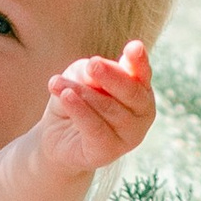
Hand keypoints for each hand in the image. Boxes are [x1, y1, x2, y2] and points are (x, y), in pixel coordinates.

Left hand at [39, 41, 153, 182]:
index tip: (133, 47)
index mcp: (141, 90)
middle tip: (91, 64)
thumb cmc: (76, 100)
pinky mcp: (109, 152)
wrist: (57, 138)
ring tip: (58, 83)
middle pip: (131, 91)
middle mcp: (142, 114)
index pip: (143, 73)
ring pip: (109, 109)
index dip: (139, 61)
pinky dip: (80, 111)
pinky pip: (95, 128)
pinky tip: (66, 96)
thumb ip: (93, 71)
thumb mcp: (82, 77)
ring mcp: (129, 136)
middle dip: (111, 76)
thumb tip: (95, 69)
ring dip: (83, 93)